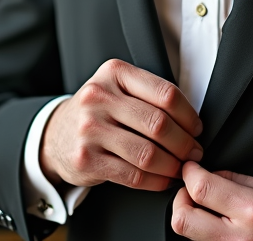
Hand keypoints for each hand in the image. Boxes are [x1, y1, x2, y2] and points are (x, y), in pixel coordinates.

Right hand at [40, 58, 203, 191]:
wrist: (55, 135)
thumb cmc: (98, 111)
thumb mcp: (118, 88)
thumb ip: (149, 95)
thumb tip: (192, 122)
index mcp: (114, 73)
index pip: (165, 93)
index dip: (189, 115)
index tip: (197, 128)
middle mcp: (99, 97)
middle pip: (158, 124)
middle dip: (185, 143)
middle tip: (195, 152)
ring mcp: (89, 129)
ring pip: (147, 153)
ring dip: (173, 165)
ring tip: (181, 168)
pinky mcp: (85, 159)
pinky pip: (132, 175)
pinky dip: (155, 181)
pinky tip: (163, 180)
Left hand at [171, 162, 252, 240]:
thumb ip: (235, 180)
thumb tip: (209, 174)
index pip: (202, 189)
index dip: (189, 173)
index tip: (191, 167)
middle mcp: (240, 238)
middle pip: (183, 220)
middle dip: (181, 199)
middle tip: (192, 189)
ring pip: (189, 236)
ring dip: (192, 217)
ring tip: (209, 208)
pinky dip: (204, 232)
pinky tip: (218, 223)